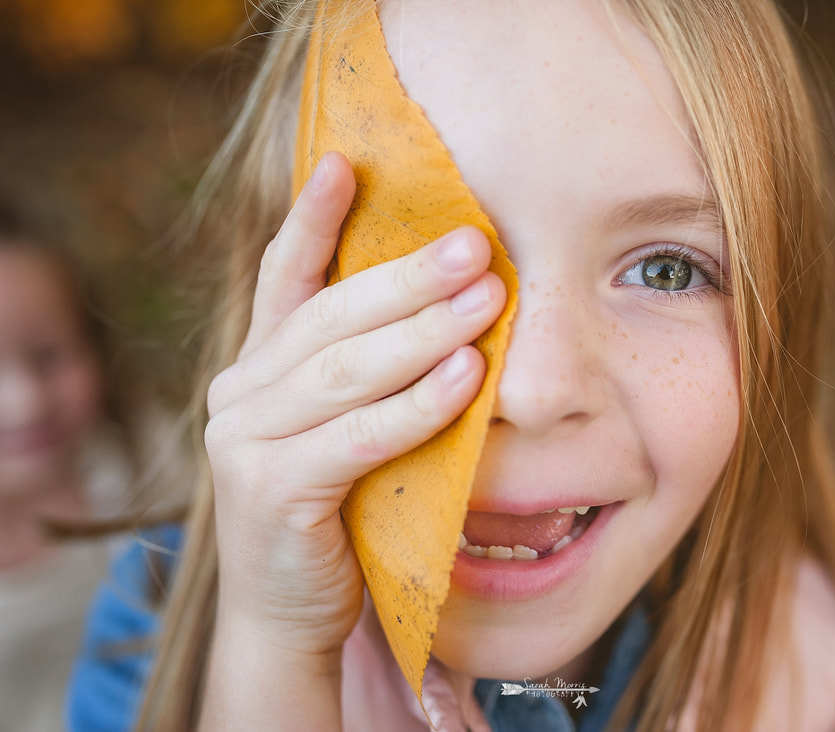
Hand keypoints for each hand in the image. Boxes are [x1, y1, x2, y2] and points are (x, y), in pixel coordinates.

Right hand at [199, 151, 505, 729]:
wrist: (290, 612)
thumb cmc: (332, 510)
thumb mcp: (341, 428)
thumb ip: (365, 372)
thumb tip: (447, 304)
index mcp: (258, 367)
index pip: (283, 277)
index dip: (312, 219)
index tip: (346, 163)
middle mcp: (240, 392)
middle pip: (329, 315)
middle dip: (407, 277)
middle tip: (476, 245)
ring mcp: (245, 443)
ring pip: (344, 369)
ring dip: (423, 331)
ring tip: (487, 298)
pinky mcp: (271, 493)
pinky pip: (356, 436)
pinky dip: (415, 405)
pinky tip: (466, 378)